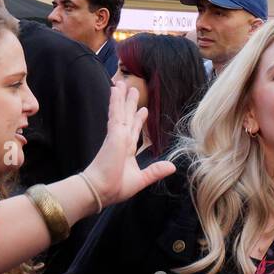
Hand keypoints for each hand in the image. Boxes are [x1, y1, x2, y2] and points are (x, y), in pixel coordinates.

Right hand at [82, 84, 175, 207]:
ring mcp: (117, 135)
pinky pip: (115, 113)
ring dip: (122, 97)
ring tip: (122, 83)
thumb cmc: (116, 187)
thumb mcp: (141, 179)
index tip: (143, 110)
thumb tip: (172, 167)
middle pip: (127, 117)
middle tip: (132, 89)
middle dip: (130, 104)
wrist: (101, 190)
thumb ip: (155, 171)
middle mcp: (121, 140)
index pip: (134, 131)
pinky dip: (116, 101)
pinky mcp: (113, 133)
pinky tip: (116, 90)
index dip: (138, 120)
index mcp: (126, 150)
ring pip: (120, 111)